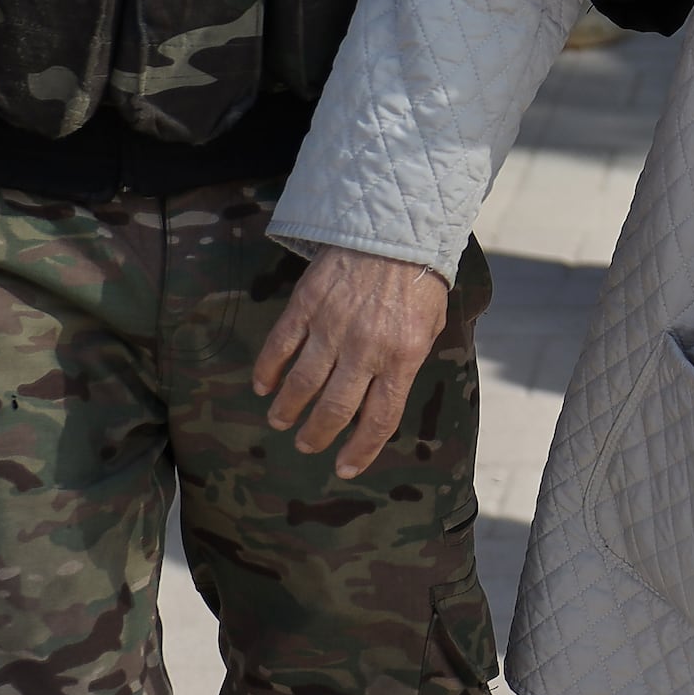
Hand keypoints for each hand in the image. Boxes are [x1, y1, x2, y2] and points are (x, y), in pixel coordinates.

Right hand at [253, 245, 451, 478]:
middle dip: (318, 435)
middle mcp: (365, 349)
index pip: (379, 419)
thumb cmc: (418, 279)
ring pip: (303, 383)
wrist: (397, 226)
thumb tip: (383, 397)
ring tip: (281, 421)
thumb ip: (407, 362)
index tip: (345, 468)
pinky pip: (281, 346)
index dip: (361, 450)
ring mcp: (333, 327)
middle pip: (335, 409)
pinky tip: (263, 386)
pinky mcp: (308, 304)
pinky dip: (269, 370)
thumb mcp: (430, 326)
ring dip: (288, 409)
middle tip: (307, 444)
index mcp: (402, 357)